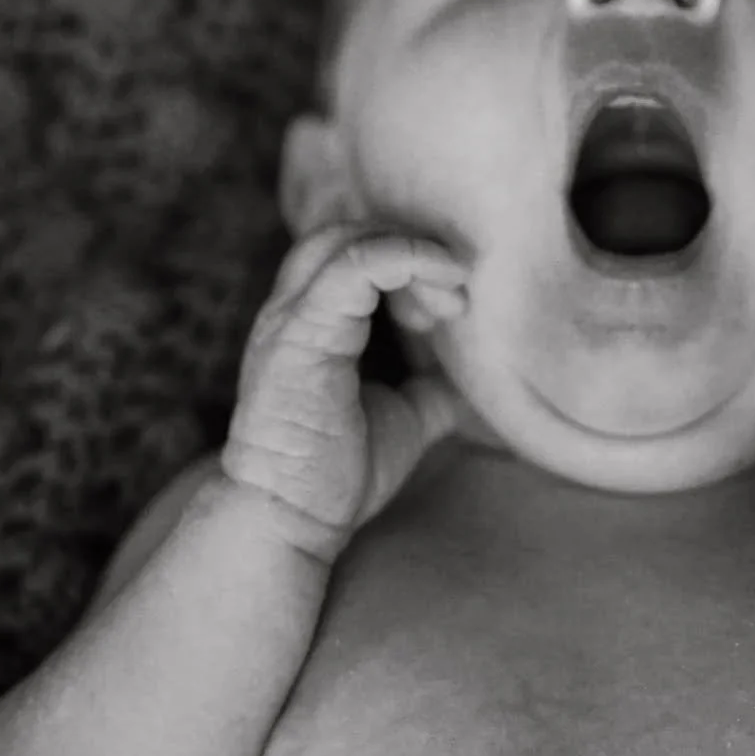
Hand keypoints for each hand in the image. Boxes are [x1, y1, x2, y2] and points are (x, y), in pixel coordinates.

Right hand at [220, 222, 471, 559]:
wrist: (288, 521)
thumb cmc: (334, 475)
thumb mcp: (403, 419)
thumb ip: (429, 391)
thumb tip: (466, 380)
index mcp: (313, 323)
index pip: (358, 253)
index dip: (411, 265)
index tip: (450, 310)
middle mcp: (294, 311)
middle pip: (350, 233)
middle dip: (413, 252)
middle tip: (456, 301)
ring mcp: (291, 319)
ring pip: (348, 239)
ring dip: (412, 256)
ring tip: (451, 301)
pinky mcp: (300, 336)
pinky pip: (352, 266)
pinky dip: (404, 259)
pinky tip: (442, 284)